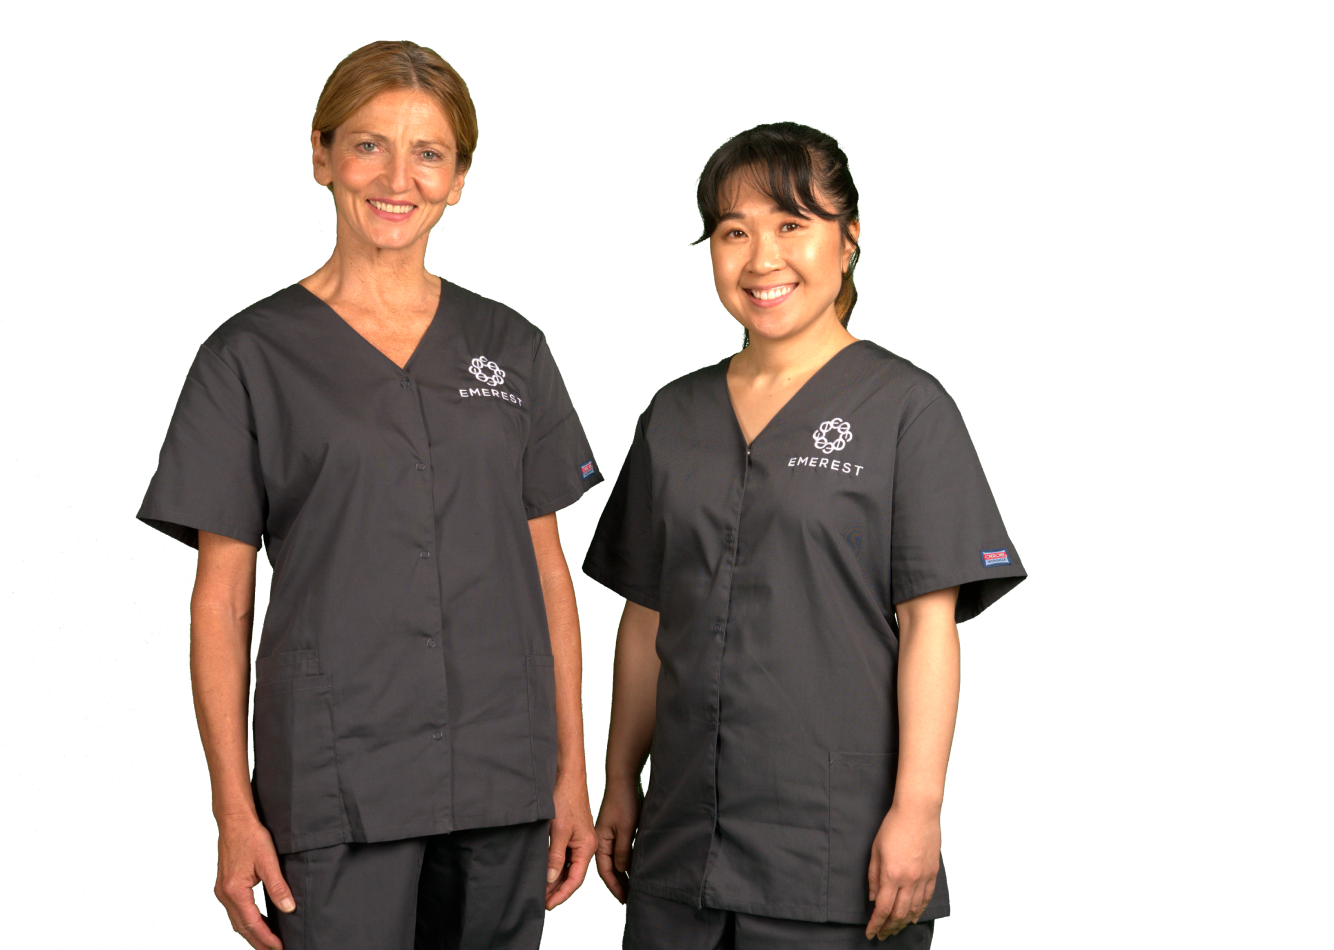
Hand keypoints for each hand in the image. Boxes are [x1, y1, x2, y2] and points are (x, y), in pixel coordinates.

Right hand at [215, 818, 294, 949]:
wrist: (235, 821)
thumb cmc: (249, 836)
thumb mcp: (268, 861)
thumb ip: (278, 887)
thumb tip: (288, 906)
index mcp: (235, 891)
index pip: (253, 923)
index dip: (266, 937)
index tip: (278, 946)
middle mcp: (226, 894)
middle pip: (242, 927)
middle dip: (258, 941)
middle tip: (273, 949)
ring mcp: (224, 890)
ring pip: (237, 921)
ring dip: (252, 933)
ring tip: (267, 941)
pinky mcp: (226, 886)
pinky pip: (236, 911)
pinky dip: (247, 921)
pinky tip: (257, 921)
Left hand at [546, 776, 596, 910]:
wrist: (567, 777)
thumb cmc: (566, 798)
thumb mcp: (558, 830)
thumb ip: (555, 856)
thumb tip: (550, 878)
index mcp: (587, 847)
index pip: (576, 879)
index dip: (561, 893)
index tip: (548, 903)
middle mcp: (585, 846)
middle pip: (572, 875)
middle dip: (557, 889)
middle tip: (540, 900)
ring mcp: (579, 840)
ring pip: (567, 866)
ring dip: (555, 879)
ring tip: (540, 890)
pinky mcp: (571, 835)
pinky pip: (565, 856)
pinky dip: (555, 866)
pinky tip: (544, 872)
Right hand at [592, 779, 642, 904]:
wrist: (623, 781)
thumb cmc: (623, 802)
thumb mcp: (626, 829)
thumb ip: (623, 851)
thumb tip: (622, 871)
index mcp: (600, 842)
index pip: (605, 870)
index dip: (613, 886)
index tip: (622, 898)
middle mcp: (601, 841)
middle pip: (607, 868)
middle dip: (616, 884)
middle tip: (627, 898)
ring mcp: (607, 836)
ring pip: (612, 861)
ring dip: (620, 875)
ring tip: (629, 888)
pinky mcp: (613, 830)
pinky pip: (616, 852)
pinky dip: (622, 863)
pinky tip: (629, 868)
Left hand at [865, 804, 939, 940]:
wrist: (918, 812)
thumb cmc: (893, 827)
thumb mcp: (875, 851)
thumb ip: (873, 876)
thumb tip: (873, 897)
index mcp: (891, 875)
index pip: (882, 909)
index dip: (875, 924)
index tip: (870, 933)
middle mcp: (908, 881)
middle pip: (898, 914)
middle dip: (889, 928)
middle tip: (882, 935)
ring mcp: (923, 878)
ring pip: (914, 910)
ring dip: (903, 923)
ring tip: (895, 930)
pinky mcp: (932, 874)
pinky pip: (926, 899)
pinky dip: (919, 911)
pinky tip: (914, 918)